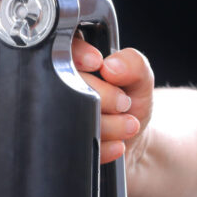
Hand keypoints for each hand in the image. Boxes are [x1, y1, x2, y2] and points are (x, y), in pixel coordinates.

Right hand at [71, 37, 153, 165]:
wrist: (130, 145)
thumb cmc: (130, 107)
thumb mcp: (140, 81)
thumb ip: (134, 65)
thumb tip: (111, 65)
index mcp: (74, 67)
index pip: (63, 49)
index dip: (79, 55)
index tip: (98, 64)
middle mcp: (59, 90)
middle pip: (68, 85)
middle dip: (106, 95)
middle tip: (124, 103)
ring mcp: (56, 118)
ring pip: (73, 118)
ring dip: (110, 125)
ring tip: (127, 125)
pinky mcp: (61, 145)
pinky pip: (77, 146)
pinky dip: (104, 147)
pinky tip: (116, 144)